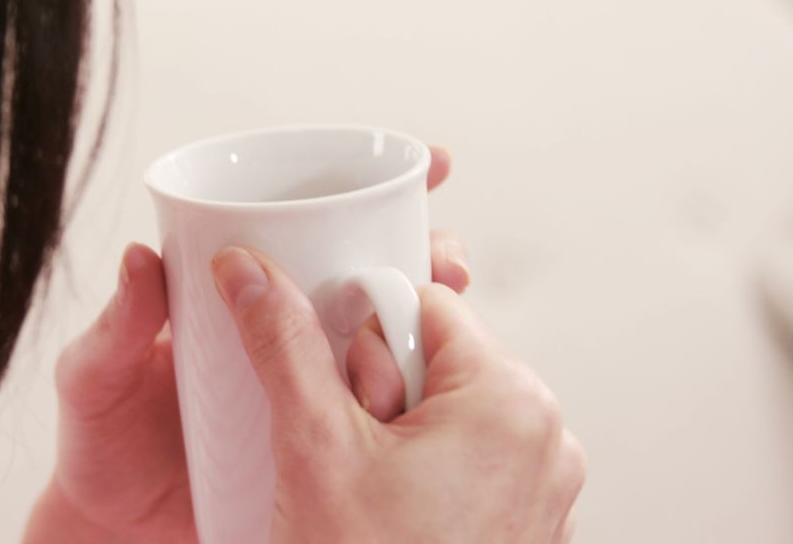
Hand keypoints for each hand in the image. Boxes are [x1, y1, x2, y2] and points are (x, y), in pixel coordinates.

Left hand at [24, 147, 468, 542]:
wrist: (113, 528)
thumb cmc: (100, 444)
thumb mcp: (95, 379)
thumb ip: (116, 327)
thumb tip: (141, 258)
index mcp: (231, 296)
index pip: (303, 225)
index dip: (367, 190)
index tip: (425, 166)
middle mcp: (277, 330)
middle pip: (364, 273)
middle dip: (420, 252)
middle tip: (445, 256)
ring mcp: (302, 383)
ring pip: (381, 336)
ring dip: (428, 317)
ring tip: (449, 309)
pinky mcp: (314, 437)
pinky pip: (371, 408)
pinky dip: (411, 392)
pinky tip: (437, 391)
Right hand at [210, 248, 584, 542]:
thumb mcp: (314, 447)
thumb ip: (282, 343)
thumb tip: (251, 273)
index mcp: (510, 399)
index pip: (423, 304)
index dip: (362, 335)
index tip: (336, 382)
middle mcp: (542, 437)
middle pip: (432, 358)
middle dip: (374, 393)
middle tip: (348, 453)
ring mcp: (538, 485)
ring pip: (442, 410)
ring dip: (391, 434)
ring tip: (364, 490)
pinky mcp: (522, 519)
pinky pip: (462, 460)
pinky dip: (418, 473)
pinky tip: (385, 513)